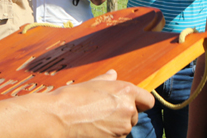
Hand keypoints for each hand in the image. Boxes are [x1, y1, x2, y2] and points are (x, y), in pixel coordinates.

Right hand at [0, 70, 153, 137]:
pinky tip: (93, 129)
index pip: (148, 101)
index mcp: (126, 91)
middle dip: (123, 115)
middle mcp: (128, 109)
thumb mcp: (92, 83)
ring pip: (125, 128)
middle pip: (135, 116)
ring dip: (115, 126)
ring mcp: (122, 128)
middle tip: (103, 111)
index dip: (141, 103)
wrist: (58, 117)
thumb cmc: (73, 97)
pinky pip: (116, 137)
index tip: (132, 105)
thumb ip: (107, 80)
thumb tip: (113, 74)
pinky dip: (108, 135)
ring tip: (95, 119)